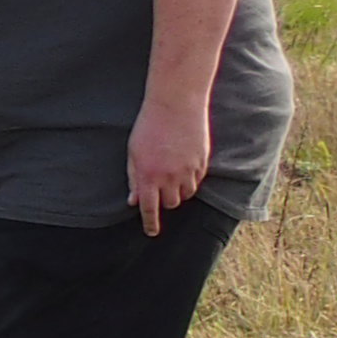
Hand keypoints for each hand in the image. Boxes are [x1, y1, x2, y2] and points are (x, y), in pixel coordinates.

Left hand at [127, 95, 212, 233]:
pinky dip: (190, 180)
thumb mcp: (133, 153)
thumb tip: (133, 201)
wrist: (175, 105)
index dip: (150, 223)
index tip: (151, 232)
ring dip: (178, 192)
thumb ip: (134, 178)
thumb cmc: (148, 127)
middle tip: (159, 190)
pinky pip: (198, 180)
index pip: (149, 208)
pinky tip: (183, 167)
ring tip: (171, 177)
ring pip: (186, 194)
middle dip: (165, 202)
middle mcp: (169, 177)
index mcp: (148, 176)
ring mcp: (188, 170)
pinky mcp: (202, 161)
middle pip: (171, 203)